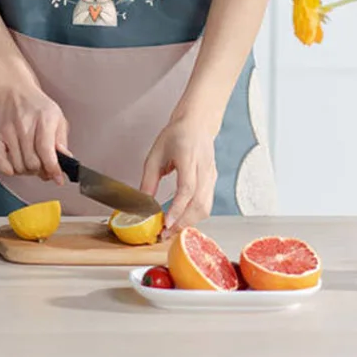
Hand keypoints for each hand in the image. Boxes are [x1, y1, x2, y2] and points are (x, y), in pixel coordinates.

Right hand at [0, 82, 68, 184]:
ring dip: (27, 171)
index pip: (46, 152)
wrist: (15, 92)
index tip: (57, 178)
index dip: (53, 169)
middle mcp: (24, 126)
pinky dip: (7, 169)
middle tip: (45, 168)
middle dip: (41, 171)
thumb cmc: (37, 106)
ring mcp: (8, 132)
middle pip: (32, 163)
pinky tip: (15, 165)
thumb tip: (66, 161)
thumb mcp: (58, 118)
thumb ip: (62, 141)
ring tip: (32, 163)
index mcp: (44, 120)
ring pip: (18, 166)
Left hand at [140, 115, 217, 236]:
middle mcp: (204, 168)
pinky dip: (194, 215)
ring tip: (171, 229)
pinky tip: (181, 218)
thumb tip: (143, 202)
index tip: (165, 223)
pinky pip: (207, 203)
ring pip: (206, 207)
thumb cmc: (176, 135)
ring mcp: (211, 175)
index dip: (177, 209)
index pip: (187, 189)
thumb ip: (149, 179)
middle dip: (182, 222)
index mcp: (188, 157)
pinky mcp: (213, 181)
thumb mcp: (155, 154)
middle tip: (165, 233)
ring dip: (189, 222)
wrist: (197, 124)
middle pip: (199, 203)